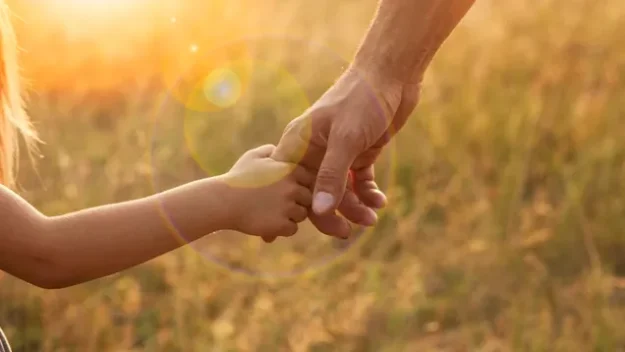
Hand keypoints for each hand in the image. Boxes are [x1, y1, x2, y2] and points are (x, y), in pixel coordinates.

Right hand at [221, 144, 313, 238]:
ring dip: (290, 215)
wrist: (223, 201)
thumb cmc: (237, 178)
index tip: (286, 190)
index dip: (298, 185)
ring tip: (273, 213)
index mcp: (289, 170)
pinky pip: (292, 229)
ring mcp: (287, 207)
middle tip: (279, 203)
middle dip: (296, 201)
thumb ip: (270, 150)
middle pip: (308, 198)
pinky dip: (282, 229)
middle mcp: (292, 188)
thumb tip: (280, 151)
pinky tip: (269, 222)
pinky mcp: (281, 224)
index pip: (309, 179)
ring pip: (302, 214)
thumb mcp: (252, 157)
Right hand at [269, 66, 421, 238]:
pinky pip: (359, 181)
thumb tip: (319, 211)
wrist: (392, 75)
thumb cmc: (361, 100)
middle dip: (330, 213)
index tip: (281, 235)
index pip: (290, 184)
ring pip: (340, 190)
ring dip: (354, 206)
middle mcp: (315, 150)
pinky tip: (379, 201)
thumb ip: (331, 176)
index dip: (290, 209)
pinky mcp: (359, 153)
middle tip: (345, 233)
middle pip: (316, 192)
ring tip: (371, 220)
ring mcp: (338, 153)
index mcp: (300, 143)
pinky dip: (368, 193)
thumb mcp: (345, 140)